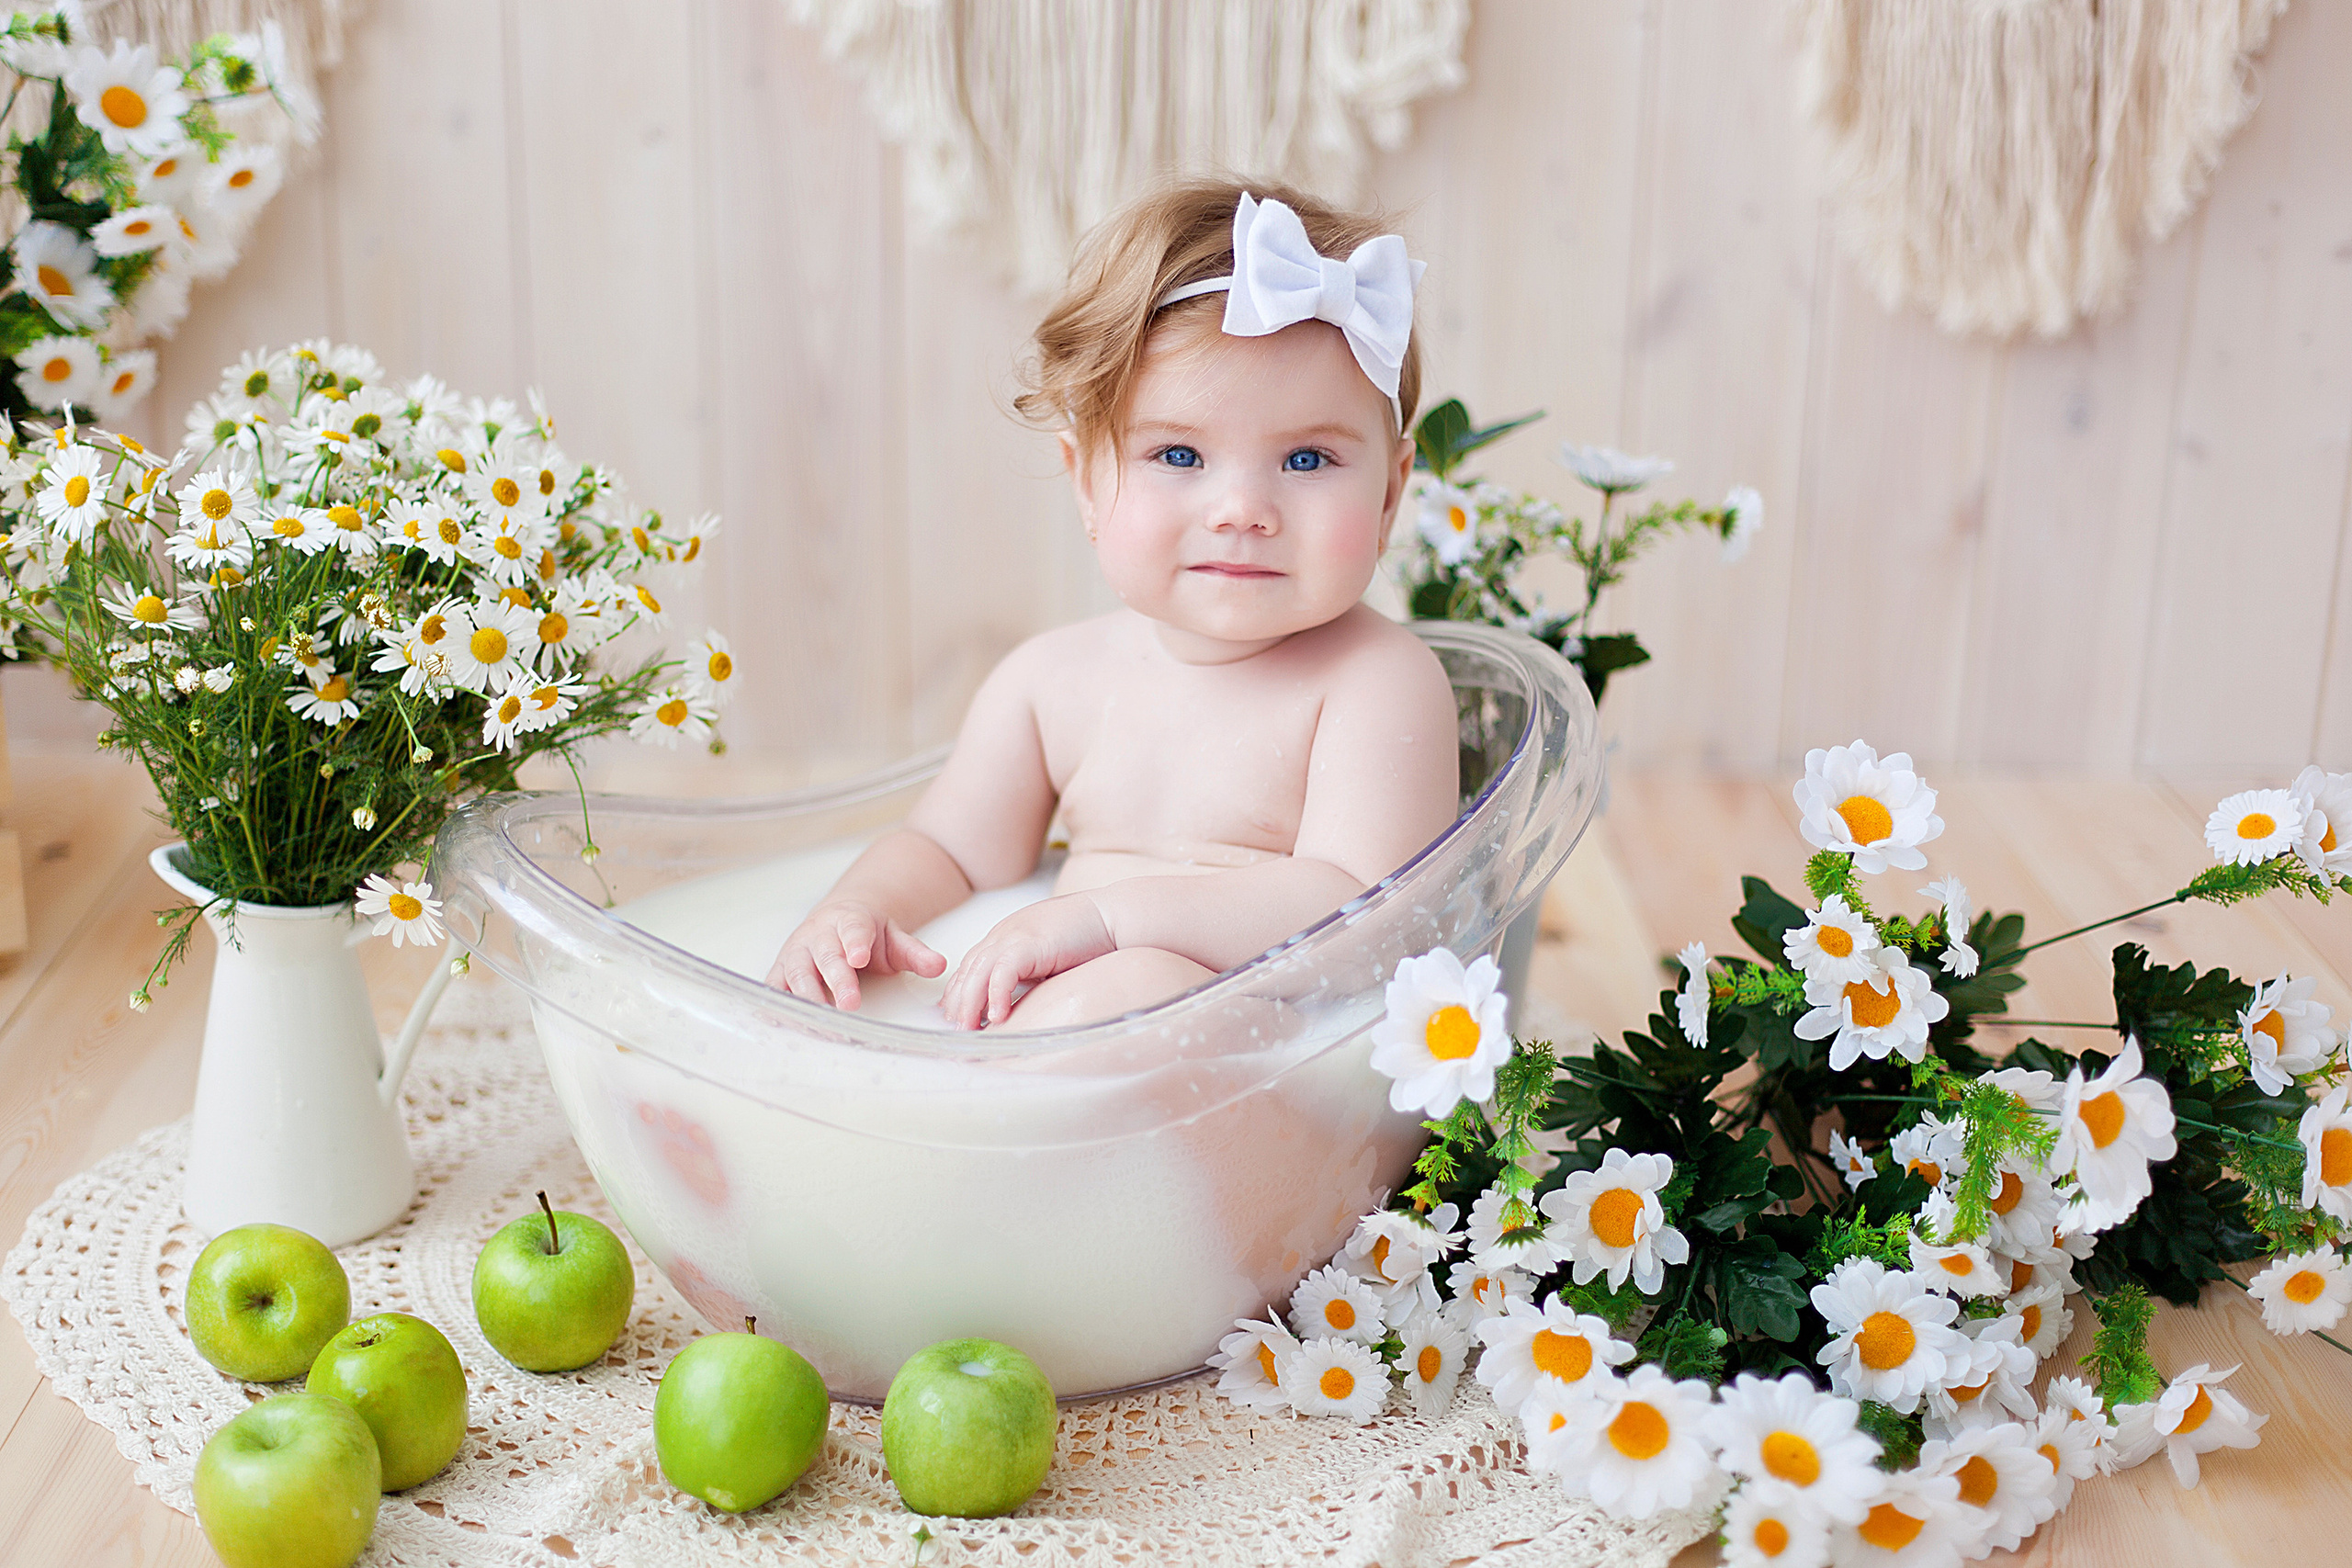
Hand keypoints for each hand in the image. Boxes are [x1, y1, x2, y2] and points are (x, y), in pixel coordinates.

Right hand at [766, 899, 946, 1008]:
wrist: (835, 921)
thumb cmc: (865, 936)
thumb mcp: (894, 939)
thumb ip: (915, 953)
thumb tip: (939, 965)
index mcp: (849, 921)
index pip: (853, 929)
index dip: (855, 942)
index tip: (859, 957)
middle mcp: (817, 935)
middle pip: (825, 956)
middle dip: (836, 980)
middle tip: (850, 1003)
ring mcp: (796, 952)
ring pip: (796, 973)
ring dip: (808, 998)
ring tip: (824, 1024)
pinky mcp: (781, 970)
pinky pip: (774, 986)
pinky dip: (774, 1004)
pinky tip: (780, 1023)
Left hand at [939, 894, 1115, 1029]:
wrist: (1116, 915)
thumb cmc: (1091, 938)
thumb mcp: (1049, 959)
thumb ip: (1029, 976)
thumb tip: (1015, 1006)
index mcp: (1008, 936)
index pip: (972, 966)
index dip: (961, 992)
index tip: (956, 1017)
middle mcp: (1005, 933)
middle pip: (968, 970)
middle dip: (958, 1001)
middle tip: (955, 1030)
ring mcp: (1015, 935)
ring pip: (978, 971)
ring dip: (969, 1002)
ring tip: (968, 1029)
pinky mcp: (1031, 941)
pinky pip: (1003, 971)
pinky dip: (996, 994)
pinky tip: (997, 1016)